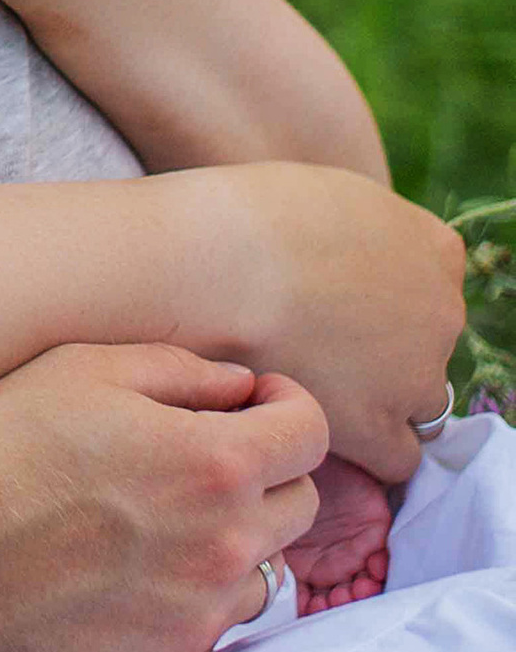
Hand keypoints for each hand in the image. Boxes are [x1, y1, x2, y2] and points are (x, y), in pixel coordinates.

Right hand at [0, 344, 327, 651]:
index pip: (310, 433)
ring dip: (231, 543)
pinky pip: (213, 626)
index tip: (248, 406)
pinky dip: (188, 599)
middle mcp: (226, 547)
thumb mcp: (84, 370)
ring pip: (263, 572)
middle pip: (298, 505)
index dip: (284, 407)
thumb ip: (185, 373)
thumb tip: (242, 390)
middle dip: (261, 473)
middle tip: (192, 462)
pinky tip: (125, 578)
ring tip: (155, 527)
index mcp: (215, 464)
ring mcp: (200, 616)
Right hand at [214, 160, 463, 481]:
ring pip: (419, 404)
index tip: (338, 305)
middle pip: (426, 346)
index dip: (383, 300)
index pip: (432, 286)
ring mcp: (417, 373)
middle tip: (314, 345)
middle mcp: (440, 311)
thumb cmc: (245, 217)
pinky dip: (364, 450)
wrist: (211, 268)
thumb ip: (364, 235)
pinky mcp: (380, 426)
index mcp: (433, 249)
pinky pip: (396, 456)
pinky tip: (314, 425)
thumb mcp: (330, 195)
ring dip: (377, 402)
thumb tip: (350, 262)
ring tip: (309, 390)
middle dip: (383, 352)